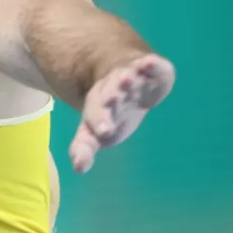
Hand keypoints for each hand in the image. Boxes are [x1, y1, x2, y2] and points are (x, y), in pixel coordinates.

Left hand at [69, 53, 174, 173]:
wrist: (127, 77)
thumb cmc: (111, 112)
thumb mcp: (96, 129)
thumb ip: (85, 146)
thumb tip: (79, 168)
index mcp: (99, 105)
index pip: (96, 112)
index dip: (99, 120)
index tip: (102, 131)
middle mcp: (113, 88)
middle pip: (109, 92)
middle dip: (110, 96)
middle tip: (110, 99)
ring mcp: (133, 76)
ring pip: (128, 76)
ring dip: (127, 78)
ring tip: (127, 79)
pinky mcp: (153, 69)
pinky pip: (153, 65)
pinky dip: (152, 64)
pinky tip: (150, 63)